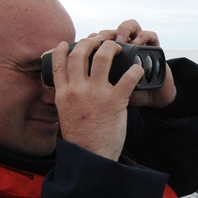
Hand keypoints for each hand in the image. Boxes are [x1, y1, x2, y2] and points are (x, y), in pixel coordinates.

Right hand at [48, 38, 137, 160]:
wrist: (91, 157)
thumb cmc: (81, 138)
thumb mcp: (64, 115)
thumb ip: (66, 98)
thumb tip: (66, 87)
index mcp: (63, 94)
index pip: (58, 62)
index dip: (61, 48)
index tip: (66, 43)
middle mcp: (77, 90)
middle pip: (80, 53)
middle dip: (90, 41)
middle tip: (99, 41)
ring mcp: (96, 94)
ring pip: (103, 57)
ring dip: (111, 47)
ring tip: (118, 47)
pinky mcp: (115, 101)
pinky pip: (128, 77)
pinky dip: (136, 69)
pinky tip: (138, 68)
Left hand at [90, 20, 177, 108]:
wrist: (153, 99)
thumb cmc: (130, 97)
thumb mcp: (110, 90)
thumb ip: (98, 81)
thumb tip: (82, 76)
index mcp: (110, 57)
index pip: (97, 40)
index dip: (91, 40)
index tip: (87, 47)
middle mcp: (123, 49)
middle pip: (111, 31)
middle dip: (105, 34)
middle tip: (102, 41)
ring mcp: (138, 46)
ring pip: (130, 27)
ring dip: (123, 30)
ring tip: (120, 40)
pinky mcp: (153, 49)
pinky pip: (150, 36)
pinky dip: (143, 36)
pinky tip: (137, 43)